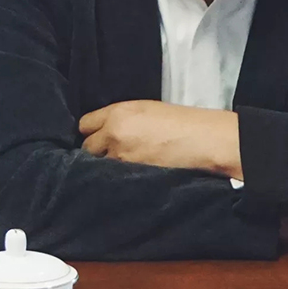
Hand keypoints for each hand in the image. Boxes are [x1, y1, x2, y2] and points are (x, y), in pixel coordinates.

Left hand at [79, 100, 242, 178]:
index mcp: (118, 113)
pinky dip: (117, 178)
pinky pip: (112, 179)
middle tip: (112, 151)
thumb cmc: (181, 121)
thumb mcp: (146, 109)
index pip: (84, 124)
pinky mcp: (129, 177)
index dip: (93, 131)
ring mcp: (120, 158)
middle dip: (97, 150)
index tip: (100, 135)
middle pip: (87, 147)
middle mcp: (113, 134)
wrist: (203, 140)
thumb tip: (106, 128)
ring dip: (106, 165)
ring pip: (98, 165)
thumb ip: (122, 118)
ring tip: (123, 165)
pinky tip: (129, 175)